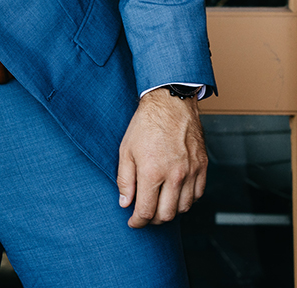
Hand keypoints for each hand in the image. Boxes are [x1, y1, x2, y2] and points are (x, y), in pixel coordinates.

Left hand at [116, 88, 207, 227]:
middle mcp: (175, 176)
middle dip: (153, 220)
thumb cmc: (145, 125)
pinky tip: (175, 195)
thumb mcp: (125, 151)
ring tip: (158, 205)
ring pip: (184, 207)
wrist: (171, 105)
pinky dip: (186, 200)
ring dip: (170, 211)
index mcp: (152, 172)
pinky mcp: (202, 167)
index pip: (146, 210)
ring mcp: (191, 172)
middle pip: (167, 214)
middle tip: (144, 215)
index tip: (133, 222)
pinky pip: (198, 195)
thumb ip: (124, 180)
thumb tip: (125, 203)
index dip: (137, 221)